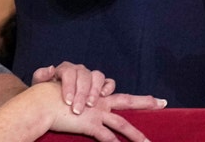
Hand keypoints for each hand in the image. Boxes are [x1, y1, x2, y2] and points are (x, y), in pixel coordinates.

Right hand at [13, 81, 164, 141]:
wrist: (41, 102)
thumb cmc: (50, 97)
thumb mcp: (65, 95)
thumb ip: (68, 90)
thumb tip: (51, 70)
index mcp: (97, 95)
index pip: (115, 93)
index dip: (121, 96)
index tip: (124, 98)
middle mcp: (100, 101)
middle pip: (128, 100)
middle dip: (146, 102)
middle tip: (163, 102)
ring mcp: (97, 113)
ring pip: (122, 124)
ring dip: (136, 135)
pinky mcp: (90, 125)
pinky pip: (106, 137)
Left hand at [31, 61, 115, 114]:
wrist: (52, 99)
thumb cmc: (46, 92)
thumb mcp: (38, 85)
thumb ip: (41, 75)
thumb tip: (51, 68)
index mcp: (64, 69)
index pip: (69, 72)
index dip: (69, 86)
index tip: (68, 102)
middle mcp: (79, 70)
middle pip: (84, 76)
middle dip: (82, 93)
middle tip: (78, 109)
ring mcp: (90, 76)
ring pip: (97, 76)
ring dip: (95, 90)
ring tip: (90, 104)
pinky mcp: (100, 84)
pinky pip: (108, 81)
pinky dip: (108, 87)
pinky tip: (104, 96)